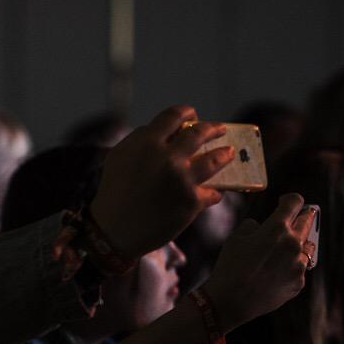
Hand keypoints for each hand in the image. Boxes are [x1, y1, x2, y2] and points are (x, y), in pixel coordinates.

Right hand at [90, 106, 231, 258]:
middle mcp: (167, 158)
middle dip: (213, 128)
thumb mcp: (118, 157)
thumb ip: (139, 139)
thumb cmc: (114, 192)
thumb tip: (165, 131)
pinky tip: (214, 193)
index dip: (187, 112)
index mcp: (147, 143)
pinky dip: (214, 192)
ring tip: (229, 152)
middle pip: (200, 134)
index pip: (174, 115)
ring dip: (225, 154)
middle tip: (219, 129)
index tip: (193, 116)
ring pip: (215, 159)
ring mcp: (182, 179)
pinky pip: (213, 192)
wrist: (114, 230)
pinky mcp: (192, 201)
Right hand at [203, 193, 313, 329]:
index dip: (290, 199)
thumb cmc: (230, 265)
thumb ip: (253, 226)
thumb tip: (261, 227)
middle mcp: (293, 243)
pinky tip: (275, 272)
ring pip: (307, 247)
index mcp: (277, 228)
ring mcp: (299, 264)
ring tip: (288, 246)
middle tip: (299, 216)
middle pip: (307, 222)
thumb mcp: (235, 237)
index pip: (294, 202)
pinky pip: (299, 268)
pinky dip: (290, 266)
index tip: (285, 202)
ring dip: (300, 243)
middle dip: (302, 216)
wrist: (232, 299)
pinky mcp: (299, 282)